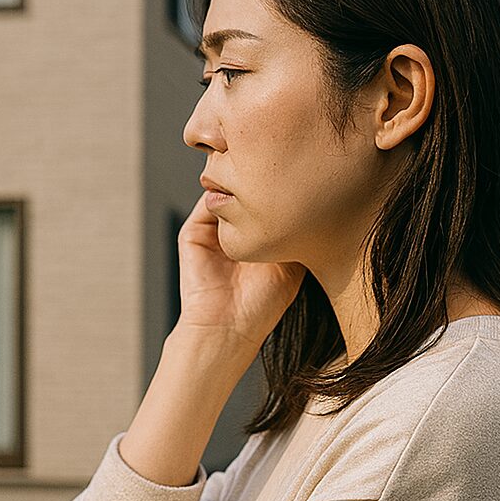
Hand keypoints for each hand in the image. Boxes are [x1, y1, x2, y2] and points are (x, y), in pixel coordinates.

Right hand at [175, 187, 305, 349]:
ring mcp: (211, 231)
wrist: (229, 327)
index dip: (280, 189)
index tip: (298, 180)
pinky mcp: (192, 233)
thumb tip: (306, 196)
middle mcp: (232, 232)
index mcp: (255, 239)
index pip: (265, 203)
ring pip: (224, 194)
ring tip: (259, 182)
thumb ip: (293, 230)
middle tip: (278, 173)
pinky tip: (240, 199)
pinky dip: (221, 195)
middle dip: (258, 181)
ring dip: (239, 185)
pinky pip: (206, 202)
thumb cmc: (262, 304)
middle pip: (244, 194)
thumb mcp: (290, 262)